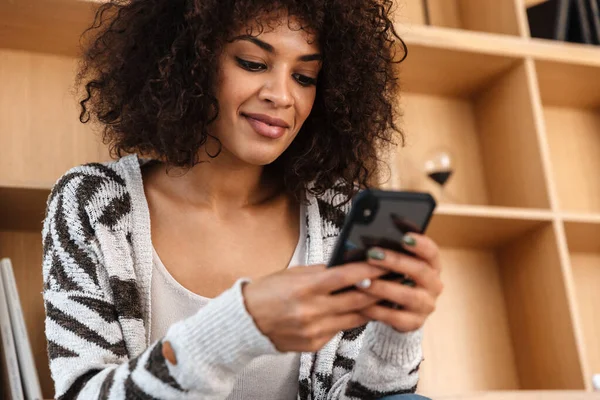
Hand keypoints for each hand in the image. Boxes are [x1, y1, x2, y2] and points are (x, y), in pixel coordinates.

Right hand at [242, 263, 387, 351]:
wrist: (248, 321)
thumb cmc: (269, 292)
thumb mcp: (294, 274)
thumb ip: (322, 272)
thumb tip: (350, 266)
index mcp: (305, 288)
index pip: (345, 277)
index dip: (369, 269)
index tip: (385, 263)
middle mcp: (311, 311)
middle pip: (356, 300)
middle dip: (378, 289)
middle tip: (394, 280)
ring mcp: (314, 330)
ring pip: (354, 318)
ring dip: (370, 306)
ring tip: (384, 295)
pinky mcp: (315, 344)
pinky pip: (340, 330)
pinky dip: (349, 319)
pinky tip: (357, 311)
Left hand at [356, 233, 442, 332]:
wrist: (399, 312)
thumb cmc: (394, 280)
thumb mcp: (395, 266)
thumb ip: (390, 252)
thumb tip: (367, 237)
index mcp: (432, 266)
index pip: (432, 252)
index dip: (420, 244)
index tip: (404, 237)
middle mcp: (434, 285)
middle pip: (419, 271)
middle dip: (395, 261)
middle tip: (371, 254)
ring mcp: (426, 305)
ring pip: (408, 295)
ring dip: (383, 287)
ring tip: (361, 282)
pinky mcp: (415, 323)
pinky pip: (396, 317)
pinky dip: (377, 310)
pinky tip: (361, 304)